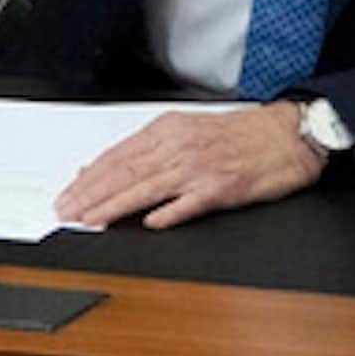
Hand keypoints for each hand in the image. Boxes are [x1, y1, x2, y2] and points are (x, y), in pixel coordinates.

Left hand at [55, 101, 323, 230]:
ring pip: (146, 189)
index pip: (117, 156)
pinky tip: (147, 224)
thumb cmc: (240, 135)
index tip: (68, 195)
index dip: (88, 179)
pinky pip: (188, 204)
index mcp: (169, 131)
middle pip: (124, 173)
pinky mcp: (222, 189)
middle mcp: (179, 147)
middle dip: (91, 195)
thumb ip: (149, 150)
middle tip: (67, 212)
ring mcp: (199, 168)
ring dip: (114, 207)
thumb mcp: (188, 130)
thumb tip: (106, 166)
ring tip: (91, 221)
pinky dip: (166, 214)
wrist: (287, 135)